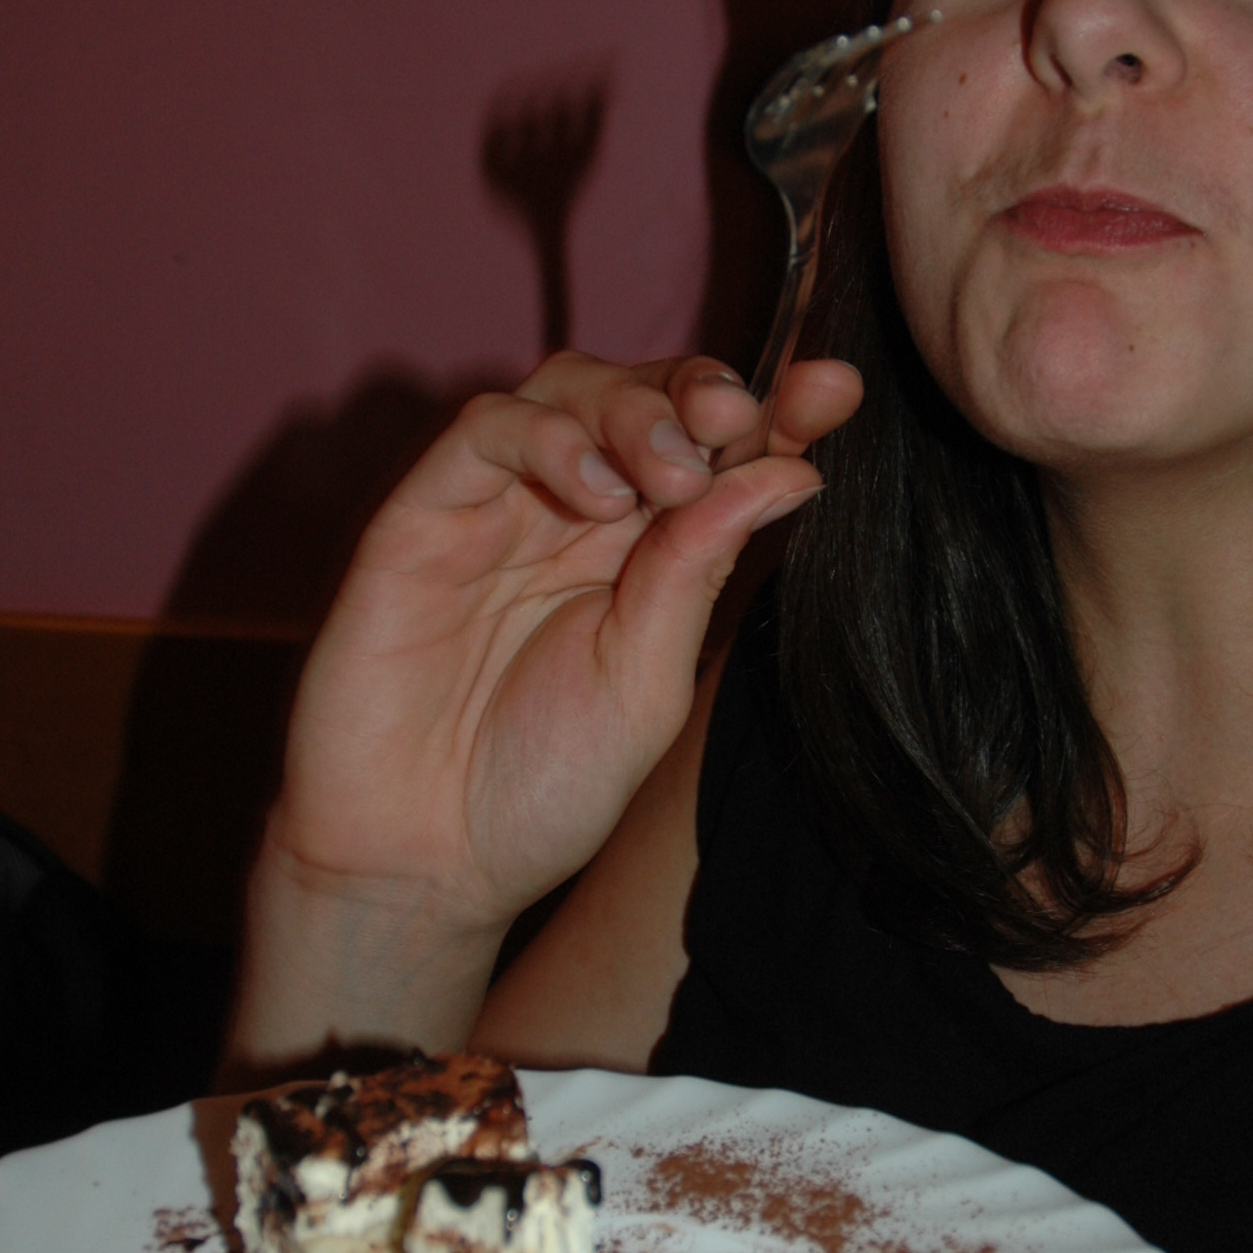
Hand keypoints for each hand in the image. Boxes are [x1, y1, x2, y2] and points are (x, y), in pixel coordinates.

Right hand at [232, 351, 859, 1059]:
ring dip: (633, 409)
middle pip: (644, 395)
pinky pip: (482, 432)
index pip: (717, 449)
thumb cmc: (537, 787)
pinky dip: (546, 439)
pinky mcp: (418, 516)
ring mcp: (496, 508)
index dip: (776, 407)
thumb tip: (792, 471)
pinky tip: (593, 496)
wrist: (424, 863)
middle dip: (702, 389)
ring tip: (671, 473)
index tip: (834, 391)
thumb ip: (701, 570)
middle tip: (734, 420)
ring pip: (566, 389)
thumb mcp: (648, 683)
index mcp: (644, 552)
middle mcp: (573, 514)